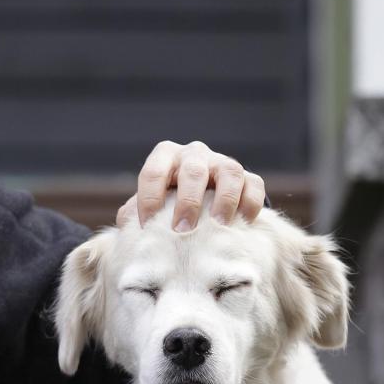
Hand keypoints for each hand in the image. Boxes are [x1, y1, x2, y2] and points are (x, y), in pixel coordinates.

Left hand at [116, 141, 265, 229]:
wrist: (200, 199)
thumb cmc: (166, 203)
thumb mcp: (149, 203)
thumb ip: (134, 212)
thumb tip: (129, 226)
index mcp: (165, 156)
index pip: (153, 172)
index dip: (148, 199)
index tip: (147, 226)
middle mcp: (194, 154)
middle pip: (193, 171)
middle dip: (188, 201)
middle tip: (182, 230)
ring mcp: (222, 163)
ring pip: (229, 172)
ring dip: (224, 200)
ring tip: (218, 225)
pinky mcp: (247, 177)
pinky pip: (254, 184)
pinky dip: (250, 202)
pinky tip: (244, 222)